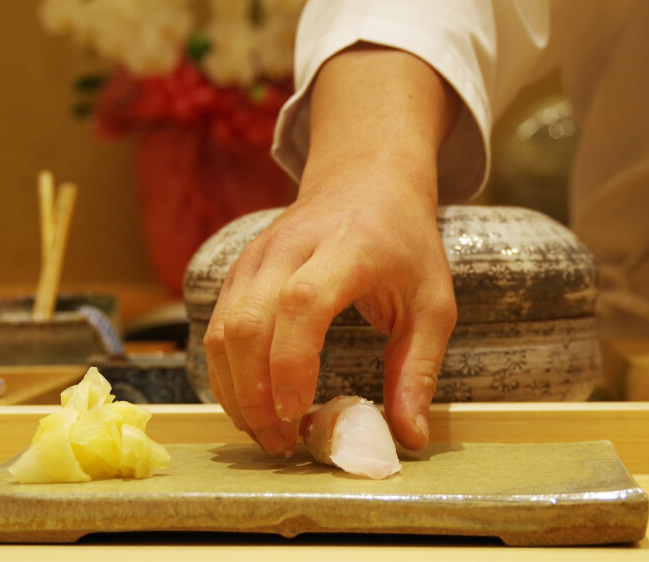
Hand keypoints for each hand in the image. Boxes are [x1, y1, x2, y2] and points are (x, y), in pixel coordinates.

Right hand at [203, 44, 460, 454]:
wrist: (365, 181)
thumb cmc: (403, 243)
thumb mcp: (432, 302)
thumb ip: (418, 369)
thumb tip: (409, 438)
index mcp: (348, 249)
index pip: (302, 302)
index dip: (291, 361)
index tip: (297, 411)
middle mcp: (291, 248)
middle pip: (248, 322)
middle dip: (255, 394)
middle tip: (284, 443)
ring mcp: (256, 257)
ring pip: (220, 331)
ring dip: (236, 392)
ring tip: (268, 434)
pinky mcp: (238, 272)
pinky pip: (215, 328)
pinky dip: (227, 375)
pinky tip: (253, 405)